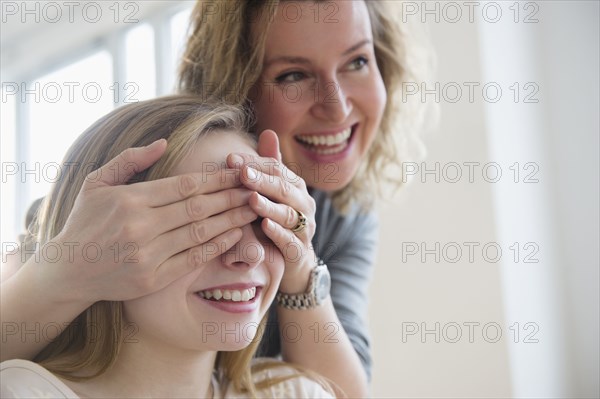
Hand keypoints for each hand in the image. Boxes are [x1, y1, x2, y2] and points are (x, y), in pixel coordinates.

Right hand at [46, 139, 256, 302]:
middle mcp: (140, 226)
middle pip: (198, 207)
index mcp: (130, 199)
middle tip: (256, 187)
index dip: (216, 179)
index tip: (239, 172)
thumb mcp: (97, 183)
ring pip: (200, 233)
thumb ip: (130, 160)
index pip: (184, 185)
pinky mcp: (152, 279)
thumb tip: (164, 142)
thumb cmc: (84, 222)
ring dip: (231, 219)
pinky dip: (217, 246)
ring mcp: (147, 255)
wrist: (67, 271)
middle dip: (231, 196)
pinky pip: (193, 259)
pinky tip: (235, 234)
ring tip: (253, 208)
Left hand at [226, 131, 316, 292]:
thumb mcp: (273, 191)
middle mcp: (303, 204)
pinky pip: (290, 240)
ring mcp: (304, 228)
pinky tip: (264, 226)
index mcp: (295, 186)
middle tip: (241, 174)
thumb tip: (268, 131)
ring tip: (252, 199)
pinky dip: (278, 233)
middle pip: (284, 189)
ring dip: (269, 206)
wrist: (294, 260)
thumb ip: (269, 165)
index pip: (277, 169)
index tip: (231, 159)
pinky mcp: (299, 250)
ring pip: (288, 214)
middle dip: (262, 181)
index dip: (255, 164)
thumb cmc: (277, 219)